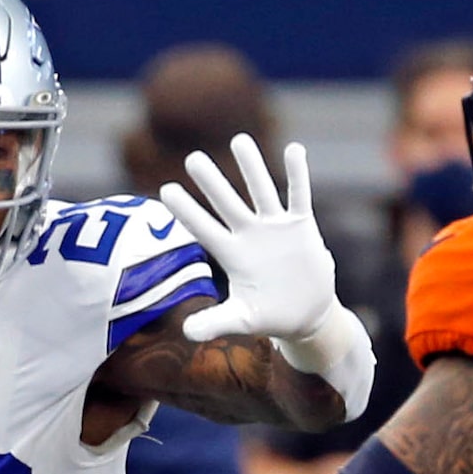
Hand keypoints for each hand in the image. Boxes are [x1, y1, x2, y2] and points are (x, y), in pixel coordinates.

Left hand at [160, 137, 338, 344]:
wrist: (306, 314)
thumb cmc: (269, 315)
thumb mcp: (243, 320)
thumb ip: (216, 322)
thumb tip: (187, 332)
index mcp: (232, 254)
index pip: (204, 228)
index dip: (186, 211)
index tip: (165, 190)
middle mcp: (249, 234)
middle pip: (227, 203)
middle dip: (212, 181)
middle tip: (192, 158)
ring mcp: (275, 227)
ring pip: (261, 190)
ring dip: (252, 167)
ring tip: (240, 140)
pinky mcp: (301, 226)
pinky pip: (299, 196)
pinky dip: (298, 174)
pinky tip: (294, 150)